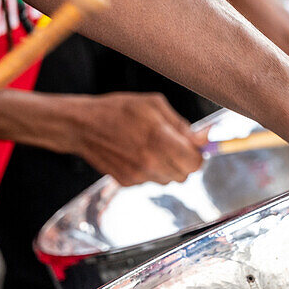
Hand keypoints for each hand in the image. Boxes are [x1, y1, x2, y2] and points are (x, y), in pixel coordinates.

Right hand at [54, 93, 206, 185]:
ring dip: (167, 167)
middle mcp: (150, 162)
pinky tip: (137, 153)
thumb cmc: (120, 109)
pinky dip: (150, 170)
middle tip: (174, 145)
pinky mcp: (127, 182)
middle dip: (184, 162)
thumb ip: (182, 125)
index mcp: (160, 139)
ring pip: (169, 180)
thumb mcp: (154, 105)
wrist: (83, 125)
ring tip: (152, 146)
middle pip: (184, 175)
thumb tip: (205, 138)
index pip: (194, 162)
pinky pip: (150, 181)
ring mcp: (138, 175)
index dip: (198, 155)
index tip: (194, 147)